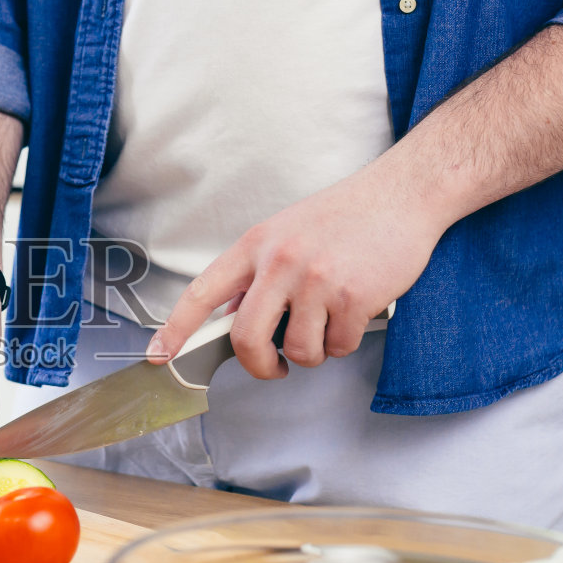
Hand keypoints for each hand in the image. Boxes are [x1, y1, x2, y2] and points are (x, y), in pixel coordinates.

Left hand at [146, 163, 450, 377]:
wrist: (402, 194)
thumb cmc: (345, 216)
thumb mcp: (286, 232)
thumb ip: (258, 273)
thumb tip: (232, 318)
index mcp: (256, 245)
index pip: (202, 293)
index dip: (176, 329)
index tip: (160, 355)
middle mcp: (280, 262)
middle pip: (245, 338)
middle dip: (259, 366)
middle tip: (275, 367)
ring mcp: (316, 281)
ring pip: (298, 350)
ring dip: (314, 352)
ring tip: (329, 324)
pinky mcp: (353, 297)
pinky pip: (338, 346)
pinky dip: (346, 341)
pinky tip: (355, 313)